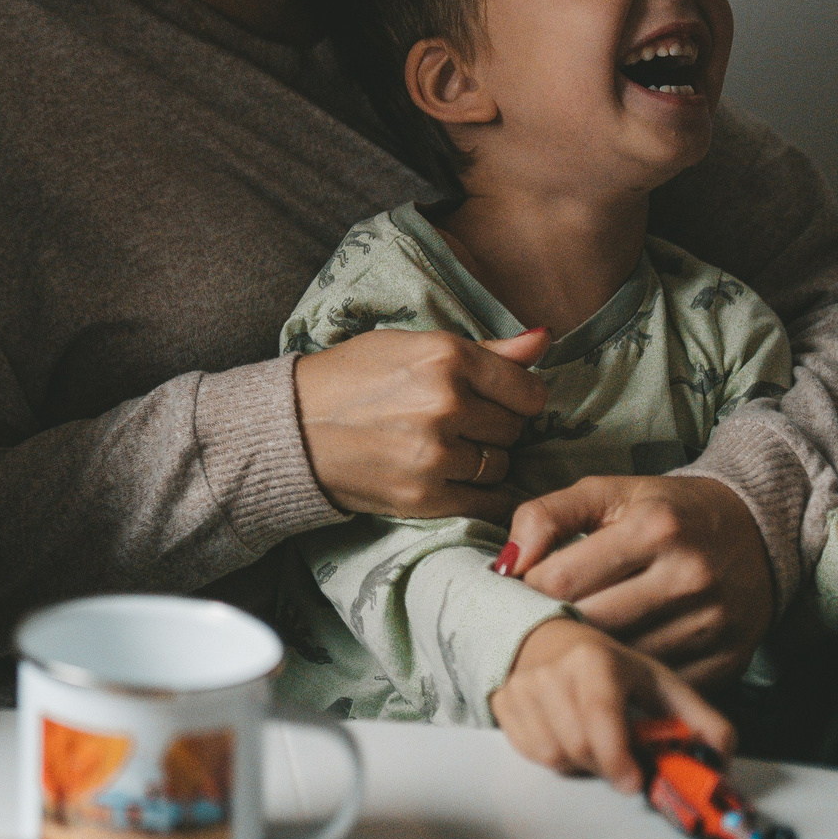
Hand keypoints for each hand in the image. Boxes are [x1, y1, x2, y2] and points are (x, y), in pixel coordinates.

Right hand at [292, 326, 549, 520]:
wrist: (292, 426)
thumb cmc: (350, 377)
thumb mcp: (411, 345)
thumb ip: (485, 350)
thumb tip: (545, 338)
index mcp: (445, 356)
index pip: (528, 390)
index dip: (518, 397)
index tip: (498, 400)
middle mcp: (446, 403)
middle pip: (515, 428)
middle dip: (496, 427)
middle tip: (462, 422)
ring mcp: (436, 453)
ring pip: (500, 464)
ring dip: (484, 460)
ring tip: (448, 447)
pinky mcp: (425, 496)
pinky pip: (485, 500)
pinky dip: (478, 492)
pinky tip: (456, 478)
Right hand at [490, 618, 734, 789]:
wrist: (544, 639)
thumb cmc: (607, 666)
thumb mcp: (657, 682)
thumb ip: (697, 718)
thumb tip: (722, 756)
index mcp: (594, 662)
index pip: (601, 718)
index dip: (617, 758)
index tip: (633, 783)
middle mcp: (551, 672)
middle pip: (579, 746)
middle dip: (605, 765)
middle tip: (621, 764)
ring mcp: (521, 688)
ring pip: (553, 754)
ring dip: (579, 763)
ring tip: (592, 744)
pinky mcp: (502, 704)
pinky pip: (530, 752)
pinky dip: (553, 756)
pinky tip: (565, 738)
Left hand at [501, 475, 771, 685]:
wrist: (758, 530)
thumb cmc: (667, 511)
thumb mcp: (607, 492)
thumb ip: (546, 515)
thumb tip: (506, 563)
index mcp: (654, 527)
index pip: (562, 578)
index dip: (527, 590)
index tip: (518, 592)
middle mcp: (688, 575)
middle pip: (591, 623)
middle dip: (554, 626)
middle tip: (534, 624)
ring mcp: (712, 622)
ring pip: (623, 658)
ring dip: (589, 656)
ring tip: (569, 644)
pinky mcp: (729, 658)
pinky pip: (659, 682)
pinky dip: (630, 677)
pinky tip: (612, 663)